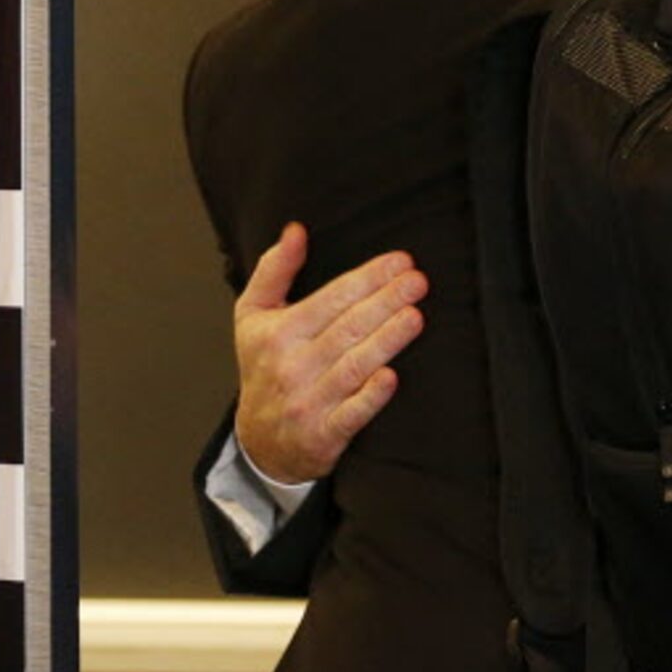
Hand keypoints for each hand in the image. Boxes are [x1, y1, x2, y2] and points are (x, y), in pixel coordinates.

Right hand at [232, 222, 425, 485]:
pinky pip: (351, 415)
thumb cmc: (264, 367)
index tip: (401, 261)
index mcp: (278, 333)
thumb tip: (296, 230)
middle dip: (385, 301)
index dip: (367, 278)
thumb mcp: (254, 316)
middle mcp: (292, 366)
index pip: (330, 299)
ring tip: (414, 316)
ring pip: (353, 366)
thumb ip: (274, 270)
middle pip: (346, 328)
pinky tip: (391, 377)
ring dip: (386, 341)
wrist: (260, 441)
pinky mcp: (323, 435)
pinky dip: (370, 398)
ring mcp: (308, 402)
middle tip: (417, 282)